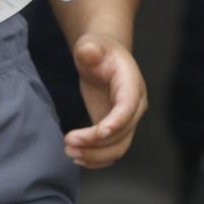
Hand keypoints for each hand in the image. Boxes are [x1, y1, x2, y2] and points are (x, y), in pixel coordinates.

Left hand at [64, 33, 147, 168]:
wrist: (103, 58)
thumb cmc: (98, 50)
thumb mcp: (91, 44)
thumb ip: (90, 48)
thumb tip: (88, 51)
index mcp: (131, 83)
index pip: (128, 107)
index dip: (117, 121)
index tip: (100, 132)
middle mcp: (135, 105)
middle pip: (123, 132)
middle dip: (96, 142)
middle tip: (68, 143)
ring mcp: (128, 119)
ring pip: (119, 147)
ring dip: (96, 155)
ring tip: (70, 152)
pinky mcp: (117, 129)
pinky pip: (112, 151)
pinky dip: (98, 159)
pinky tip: (79, 157)